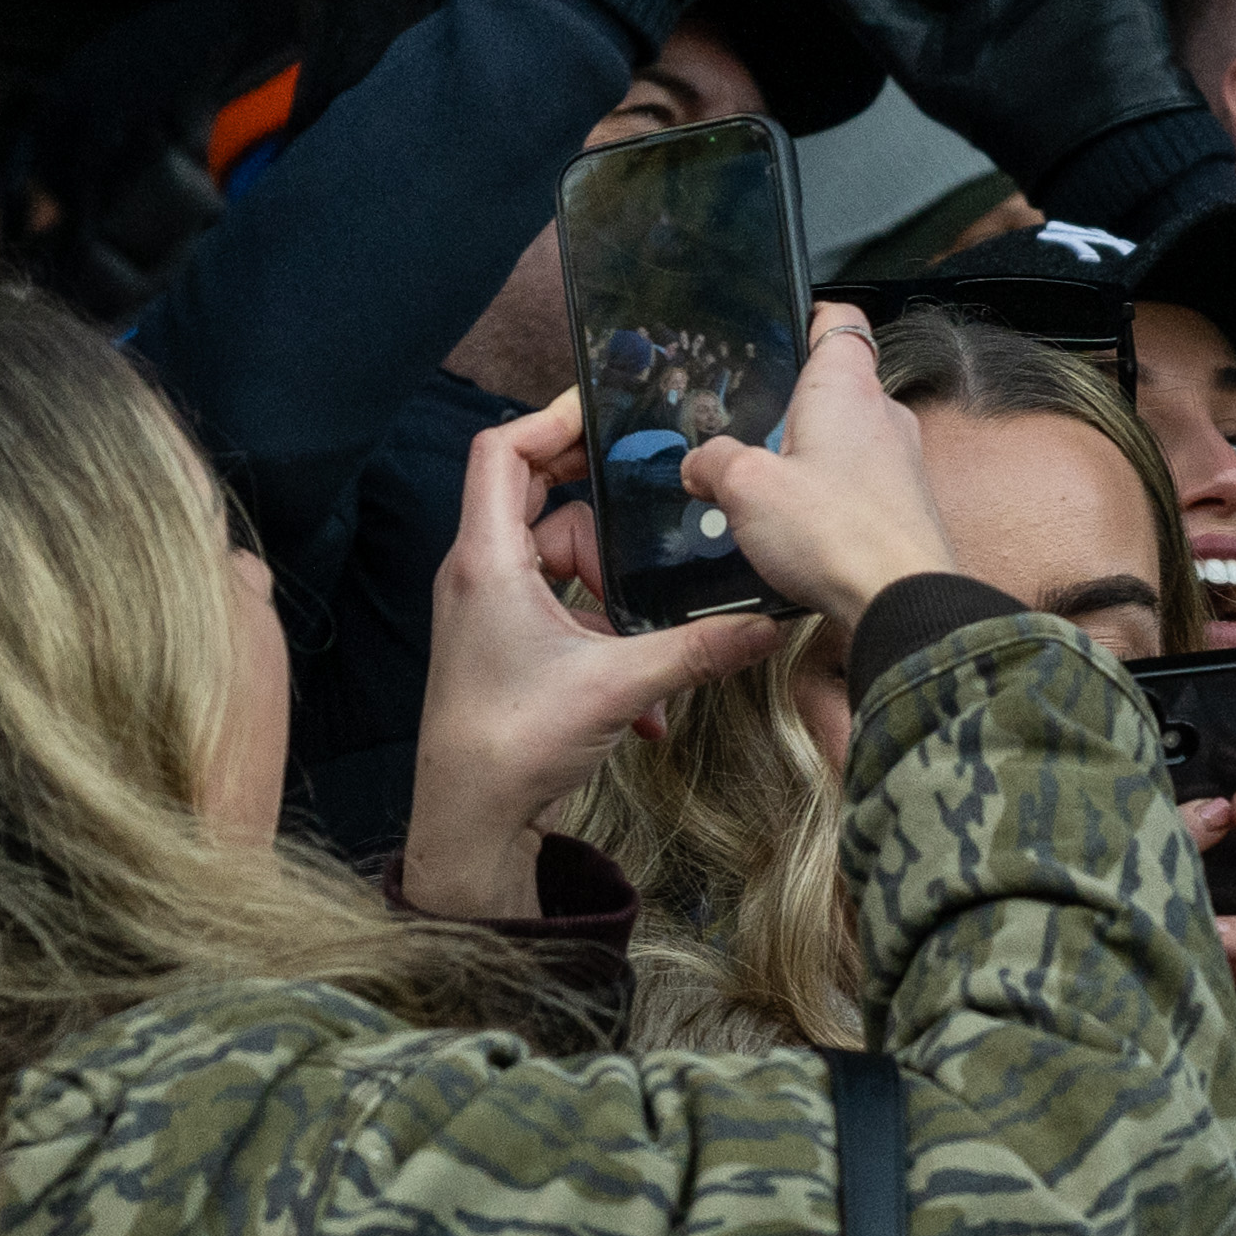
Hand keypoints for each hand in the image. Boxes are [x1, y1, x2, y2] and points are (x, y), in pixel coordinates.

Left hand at [405, 396, 769, 911]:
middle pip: (542, 496)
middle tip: (660, 501)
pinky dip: (606, 632)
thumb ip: (697, 647)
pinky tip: (645, 695)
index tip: (610, 412)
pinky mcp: (510, 645)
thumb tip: (766, 623)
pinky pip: (565, 608)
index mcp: (487, 560)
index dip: (552, 419)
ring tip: (655, 624)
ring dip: (614, 585)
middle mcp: (481, 574)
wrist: (469, 823)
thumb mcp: (617, 686)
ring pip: (563, 556)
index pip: (503, 451)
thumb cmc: (511, 745)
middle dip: (605, 505)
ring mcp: (493, 610)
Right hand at [680, 303, 961, 622]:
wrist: (901, 600)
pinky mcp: (903, 505)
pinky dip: (827, 496)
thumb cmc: (836, 532)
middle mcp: (883, 414)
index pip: (839, 320)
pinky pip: (858, 484)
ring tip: (762, 490)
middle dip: (789, 406)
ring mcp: (900, 461)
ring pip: (844, 439)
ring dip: (806, 457)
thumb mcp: (745, 487)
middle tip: (744, 431)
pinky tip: (796, 529)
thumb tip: (699, 465)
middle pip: (834, 386)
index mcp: (847, 386)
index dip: (809, 315)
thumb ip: (713, 463)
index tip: (781, 325)